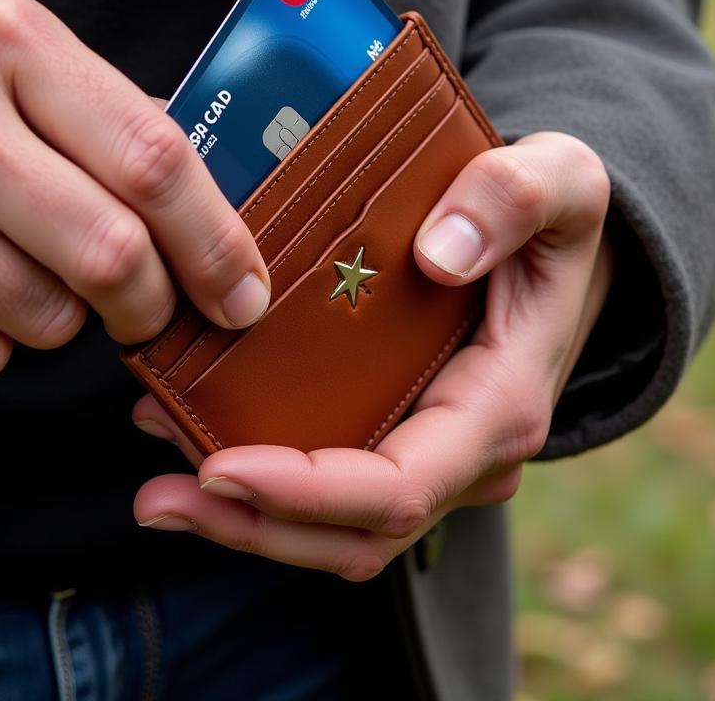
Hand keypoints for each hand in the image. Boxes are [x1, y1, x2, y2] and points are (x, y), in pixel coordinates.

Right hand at [0, 0, 269, 380]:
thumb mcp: (21, 57)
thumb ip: (116, 119)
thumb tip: (218, 210)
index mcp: (7, 39)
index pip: (151, 156)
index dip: (216, 240)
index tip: (244, 292)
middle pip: (110, 253)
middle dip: (154, 303)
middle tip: (152, 306)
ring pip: (48, 318)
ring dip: (64, 315)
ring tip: (19, 262)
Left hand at [131, 132, 612, 579]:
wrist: (558, 248)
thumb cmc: (553, 218)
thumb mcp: (558, 181)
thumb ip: (512, 199)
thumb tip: (441, 254)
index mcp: (498, 409)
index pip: (397, 489)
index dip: (306, 493)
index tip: (221, 467)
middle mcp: (462, 454)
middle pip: (350, 533)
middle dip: (250, 526)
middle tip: (156, 498)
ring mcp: (428, 453)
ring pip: (331, 527)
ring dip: (241, 517)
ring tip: (156, 481)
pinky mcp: (395, 434)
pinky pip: (326, 484)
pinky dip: (258, 480)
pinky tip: (187, 432)